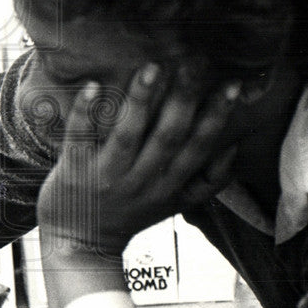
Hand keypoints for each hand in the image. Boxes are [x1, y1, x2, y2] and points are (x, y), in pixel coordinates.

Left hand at [37, 64, 239, 260]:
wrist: (79, 246)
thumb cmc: (129, 216)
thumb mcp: (175, 205)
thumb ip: (208, 181)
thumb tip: (233, 147)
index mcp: (169, 185)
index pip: (198, 148)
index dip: (217, 117)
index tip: (232, 84)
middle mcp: (141, 181)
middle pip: (168, 138)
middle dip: (183, 99)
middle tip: (195, 61)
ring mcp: (107, 176)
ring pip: (127, 136)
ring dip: (140, 101)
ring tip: (151, 67)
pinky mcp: (74, 172)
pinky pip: (80, 139)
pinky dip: (86, 113)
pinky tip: (92, 86)